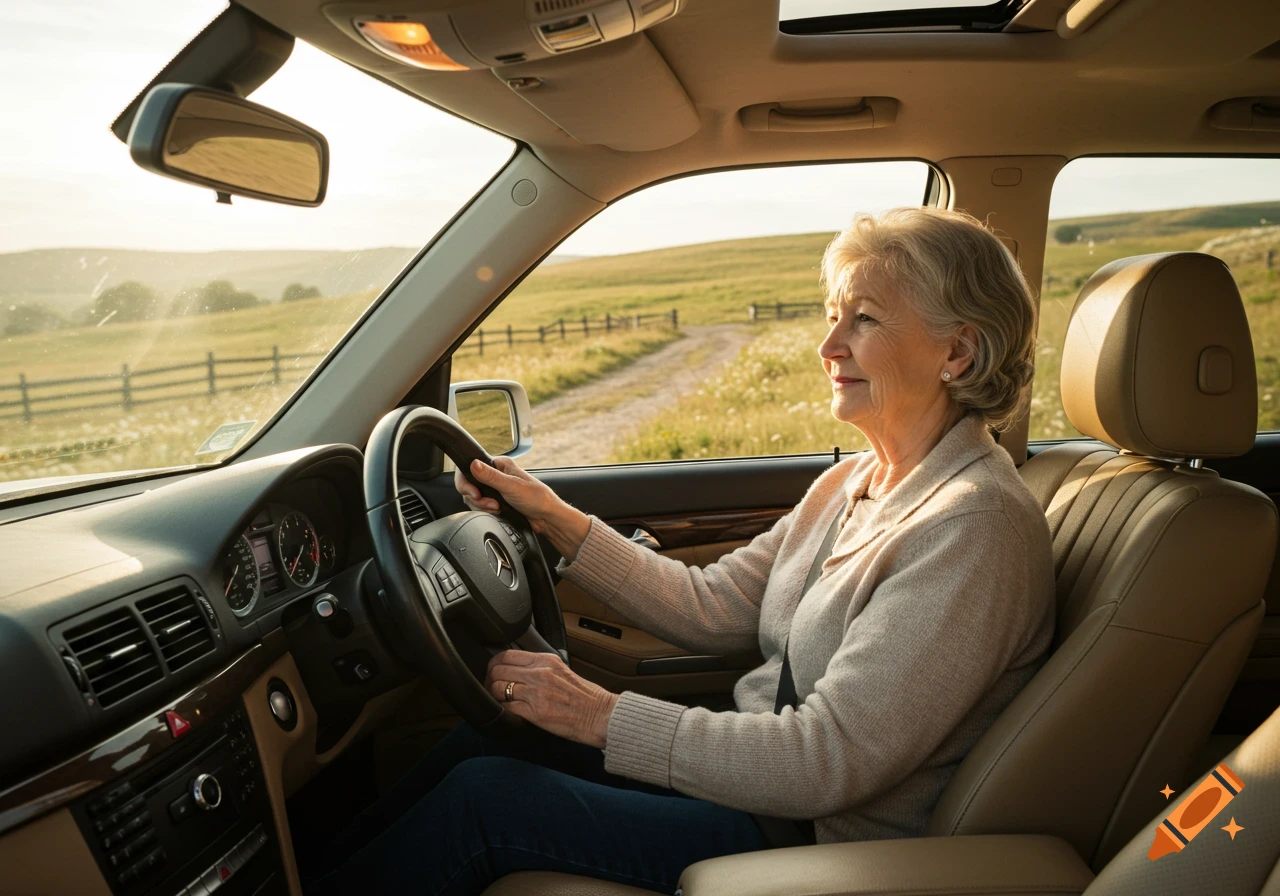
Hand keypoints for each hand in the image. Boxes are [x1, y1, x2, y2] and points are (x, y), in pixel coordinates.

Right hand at [454, 457, 589, 560]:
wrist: (546, 518)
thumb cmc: (537, 498)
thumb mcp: (512, 486)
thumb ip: (491, 476)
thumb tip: (474, 464)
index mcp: (500, 465)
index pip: (471, 467)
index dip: (467, 482)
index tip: (474, 493)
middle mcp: (496, 475)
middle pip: (470, 485)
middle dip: (477, 498)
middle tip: (491, 504)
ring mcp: (495, 489)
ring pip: (474, 498)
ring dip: (483, 506)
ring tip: (498, 508)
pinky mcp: (495, 502)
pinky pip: (481, 506)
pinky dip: (487, 511)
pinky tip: (498, 512)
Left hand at [485, 649, 619, 748]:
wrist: (600, 715)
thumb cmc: (586, 697)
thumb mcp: (562, 670)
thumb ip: (541, 667)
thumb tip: (520, 670)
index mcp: (546, 660)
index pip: (508, 654)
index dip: (494, 663)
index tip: (493, 671)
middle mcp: (540, 673)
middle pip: (499, 669)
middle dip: (489, 679)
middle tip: (491, 687)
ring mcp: (536, 693)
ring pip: (499, 688)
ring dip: (493, 695)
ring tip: (497, 700)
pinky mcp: (535, 712)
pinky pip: (507, 707)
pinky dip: (503, 710)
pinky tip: (507, 712)